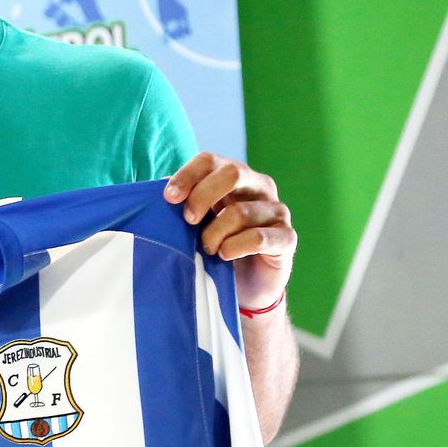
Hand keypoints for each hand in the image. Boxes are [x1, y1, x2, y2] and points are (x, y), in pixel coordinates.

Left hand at [164, 153, 295, 312]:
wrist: (244, 286)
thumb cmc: (215, 247)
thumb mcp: (193, 223)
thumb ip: (181, 203)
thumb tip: (160, 186)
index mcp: (234, 177)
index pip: (210, 160)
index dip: (187, 175)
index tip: (169, 198)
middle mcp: (259, 187)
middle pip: (232, 173)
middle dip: (202, 197)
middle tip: (188, 221)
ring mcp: (276, 211)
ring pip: (240, 212)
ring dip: (214, 234)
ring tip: (207, 248)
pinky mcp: (287, 237)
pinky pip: (258, 237)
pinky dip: (235, 247)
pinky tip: (225, 256)